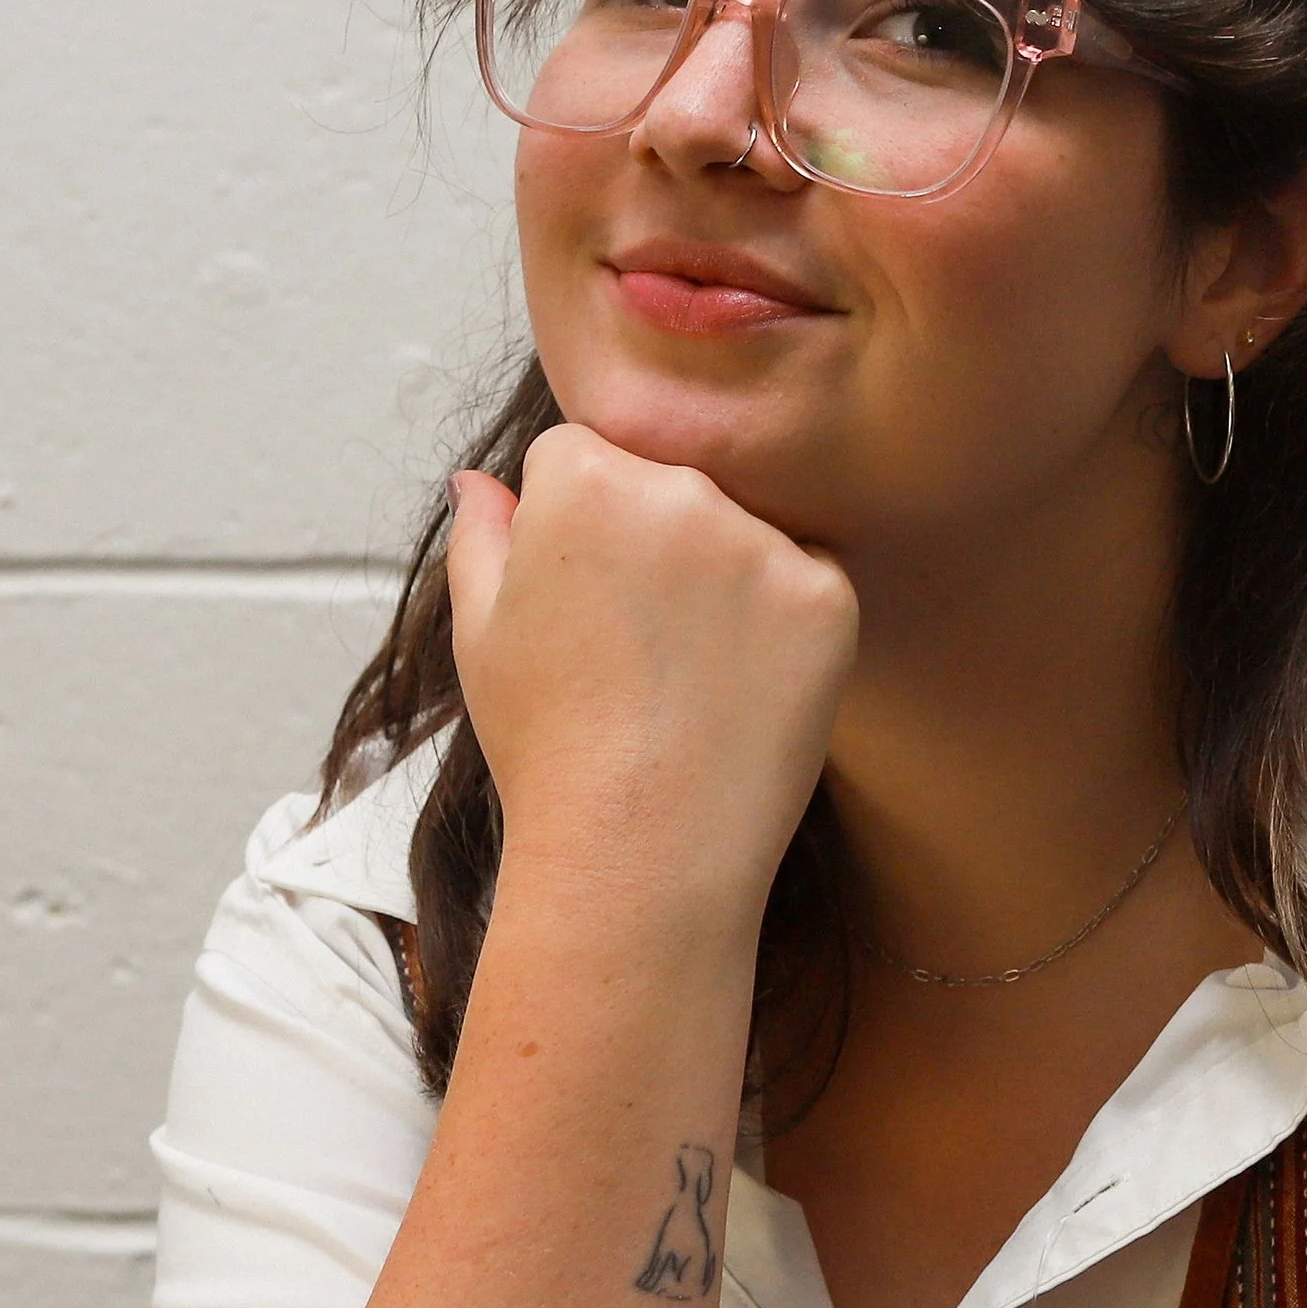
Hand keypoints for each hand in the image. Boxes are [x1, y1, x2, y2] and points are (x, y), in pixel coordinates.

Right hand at [446, 427, 858, 922]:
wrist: (639, 851)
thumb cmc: (547, 748)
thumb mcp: (480, 634)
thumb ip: (482, 536)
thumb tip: (479, 479)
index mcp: (585, 479)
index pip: (581, 456)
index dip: (569, 532)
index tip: (578, 603)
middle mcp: (681, 489)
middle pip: (666, 484)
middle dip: (649, 543)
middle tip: (632, 649)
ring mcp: (763, 541)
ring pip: (740, 529)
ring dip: (720, 577)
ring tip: (685, 677)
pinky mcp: (827, 596)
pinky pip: (804, 580)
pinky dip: (780, 627)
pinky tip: (738, 690)